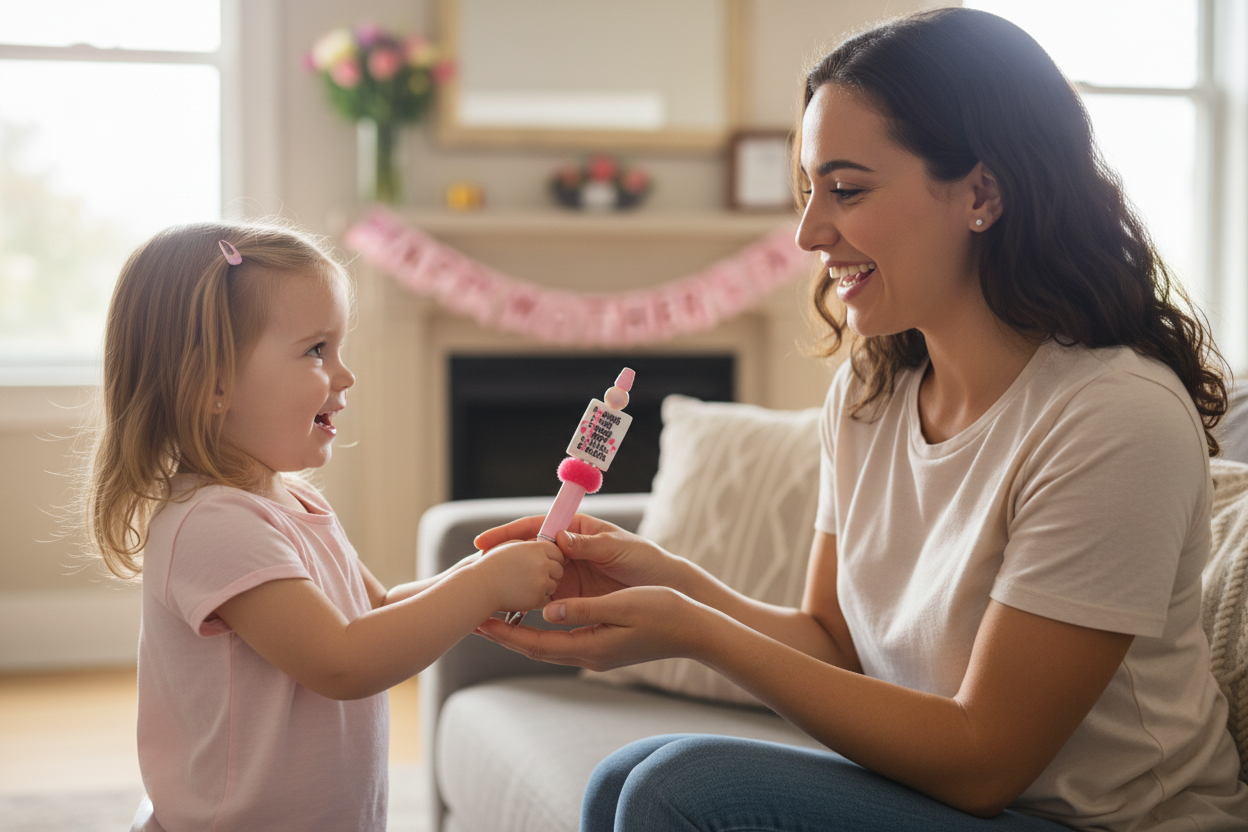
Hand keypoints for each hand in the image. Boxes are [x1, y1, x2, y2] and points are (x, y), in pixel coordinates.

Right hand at [472, 539, 563, 613]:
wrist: (479, 587)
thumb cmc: (492, 565)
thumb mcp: (512, 546)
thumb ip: (532, 545)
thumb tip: (549, 547)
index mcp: (536, 548)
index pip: (557, 551)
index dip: (552, 557)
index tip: (545, 562)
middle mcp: (541, 563)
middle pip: (559, 569)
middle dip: (550, 572)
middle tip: (533, 576)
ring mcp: (541, 582)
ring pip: (554, 585)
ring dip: (544, 587)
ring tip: (524, 586)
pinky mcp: (537, 598)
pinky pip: (546, 599)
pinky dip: (537, 599)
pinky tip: (523, 595)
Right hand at [475, 514, 684, 600]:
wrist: (664, 585)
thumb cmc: (644, 558)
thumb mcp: (618, 548)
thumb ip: (589, 545)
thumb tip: (559, 539)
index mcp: (576, 530)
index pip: (535, 528)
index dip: (509, 534)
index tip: (485, 542)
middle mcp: (567, 552)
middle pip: (527, 553)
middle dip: (501, 560)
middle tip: (475, 569)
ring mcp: (568, 576)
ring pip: (531, 578)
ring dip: (510, 584)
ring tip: (485, 593)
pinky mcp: (573, 598)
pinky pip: (544, 598)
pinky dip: (527, 604)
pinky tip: (510, 612)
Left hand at [476, 586, 707, 671]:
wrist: (694, 629)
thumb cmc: (663, 612)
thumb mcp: (622, 606)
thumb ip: (584, 609)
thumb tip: (548, 612)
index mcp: (590, 647)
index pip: (536, 644)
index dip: (505, 634)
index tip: (478, 623)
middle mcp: (588, 654)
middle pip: (535, 647)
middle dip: (505, 634)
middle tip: (475, 620)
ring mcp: (597, 651)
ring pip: (548, 643)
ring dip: (521, 631)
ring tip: (497, 615)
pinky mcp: (604, 644)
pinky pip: (563, 637)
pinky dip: (543, 627)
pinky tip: (536, 613)